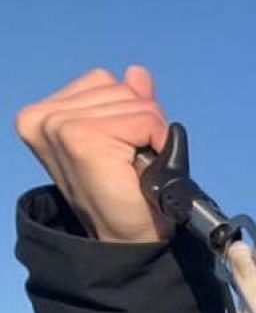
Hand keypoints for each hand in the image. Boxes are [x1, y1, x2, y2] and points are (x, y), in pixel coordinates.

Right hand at [14, 65, 170, 242]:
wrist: (128, 239)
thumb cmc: (127, 196)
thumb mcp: (127, 140)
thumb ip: (128, 104)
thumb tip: (137, 73)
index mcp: (44, 113)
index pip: (105, 81)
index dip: (129, 115)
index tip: (119, 152)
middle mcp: (43, 115)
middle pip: (121, 88)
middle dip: (141, 125)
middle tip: (128, 165)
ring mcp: (58, 124)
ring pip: (136, 102)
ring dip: (148, 136)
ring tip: (130, 168)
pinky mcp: (79, 135)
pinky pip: (144, 118)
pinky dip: (155, 141)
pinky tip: (137, 168)